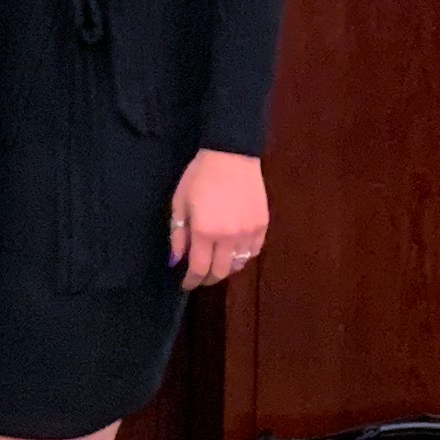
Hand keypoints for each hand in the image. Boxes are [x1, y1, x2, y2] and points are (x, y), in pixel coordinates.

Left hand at [171, 149, 268, 288]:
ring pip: (239, 264)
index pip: (198, 268)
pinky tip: (233, 252)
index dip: (191, 281)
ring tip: (216, 264)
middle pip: (220, 272)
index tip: (185, 285)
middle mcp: (228, 237)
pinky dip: (242, 256)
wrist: (231, 154)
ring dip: (226, 269)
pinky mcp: (262, 225)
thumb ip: (178, 234)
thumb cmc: (199, 175)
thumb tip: (176, 259)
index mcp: (204, 231)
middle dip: (208, 279)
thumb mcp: (179, 202)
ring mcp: (248, 232)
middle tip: (200, 277)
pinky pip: (253, 251)